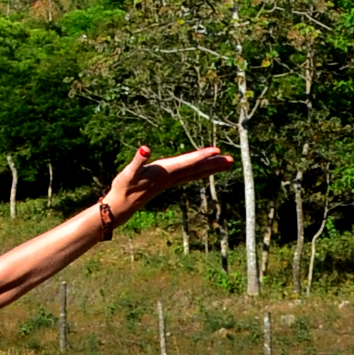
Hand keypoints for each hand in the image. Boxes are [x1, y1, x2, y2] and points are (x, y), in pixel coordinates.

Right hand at [105, 142, 230, 223]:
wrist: (122, 205)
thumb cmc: (124, 187)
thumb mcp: (129, 172)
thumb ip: (138, 160)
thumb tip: (145, 149)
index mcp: (164, 172)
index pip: (187, 163)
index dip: (201, 157)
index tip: (216, 151)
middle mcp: (171, 178)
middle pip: (196, 170)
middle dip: (213, 164)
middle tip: (231, 160)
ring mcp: (170, 181)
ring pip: (195, 173)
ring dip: (210, 168)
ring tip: (224, 163)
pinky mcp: (167, 182)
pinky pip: (188, 175)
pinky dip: (199, 171)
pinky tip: (203, 169)